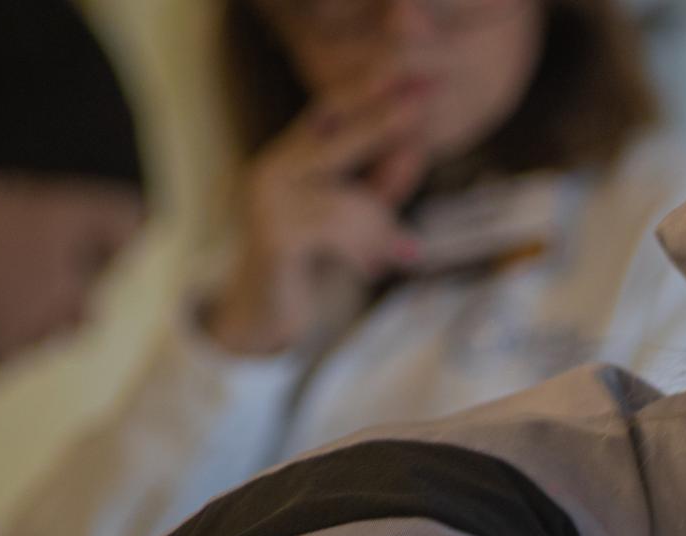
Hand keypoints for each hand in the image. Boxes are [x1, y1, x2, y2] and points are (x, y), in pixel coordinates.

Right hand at [203, 73, 426, 354]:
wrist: (262, 316)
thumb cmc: (311, 262)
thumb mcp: (355, 217)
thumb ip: (381, 186)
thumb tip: (417, 150)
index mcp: (291, 157)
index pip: (331, 109)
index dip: (367, 87)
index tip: (408, 68)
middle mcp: (272, 169)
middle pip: (336, 137)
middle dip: (382, 120)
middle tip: (423, 101)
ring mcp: (267, 202)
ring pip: (344, 198)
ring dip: (380, 226)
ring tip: (401, 251)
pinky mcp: (272, 238)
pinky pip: (335, 233)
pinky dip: (363, 251)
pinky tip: (373, 269)